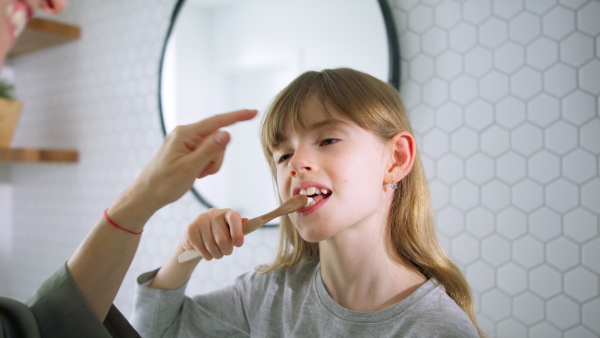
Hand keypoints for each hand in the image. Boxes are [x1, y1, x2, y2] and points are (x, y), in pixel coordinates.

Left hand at [124, 109, 256, 211]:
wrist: (145, 195)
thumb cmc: (164, 184)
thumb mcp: (190, 168)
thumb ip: (210, 150)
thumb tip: (227, 133)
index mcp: (185, 134)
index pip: (217, 122)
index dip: (237, 117)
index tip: (254, 112)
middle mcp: (185, 133)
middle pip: (217, 138)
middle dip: (217, 157)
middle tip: (203, 173)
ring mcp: (185, 141)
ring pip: (213, 148)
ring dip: (211, 164)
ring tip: (196, 175)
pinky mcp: (185, 150)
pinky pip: (205, 154)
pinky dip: (205, 165)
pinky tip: (194, 174)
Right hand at [182, 209, 246, 259]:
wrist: (198, 237)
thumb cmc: (220, 234)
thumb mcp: (231, 231)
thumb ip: (240, 228)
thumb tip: (247, 222)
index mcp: (227, 213)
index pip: (234, 218)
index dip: (237, 232)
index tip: (238, 245)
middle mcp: (213, 213)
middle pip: (222, 239)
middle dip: (226, 250)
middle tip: (226, 252)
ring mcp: (200, 220)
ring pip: (212, 247)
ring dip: (217, 254)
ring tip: (217, 252)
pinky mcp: (190, 229)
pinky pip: (202, 250)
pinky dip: (207, 256)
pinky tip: (207, 252)